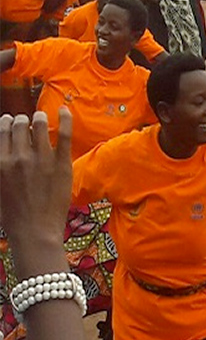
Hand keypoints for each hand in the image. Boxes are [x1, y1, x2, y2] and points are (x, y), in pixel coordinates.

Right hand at [0, 110, 72, 275]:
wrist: (34, 230)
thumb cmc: (13, 215)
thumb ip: (2, 167)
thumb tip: (6, 155)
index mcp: (0, 162)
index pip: (2, 131)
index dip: (6, 123)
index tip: (9, 122)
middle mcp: (18, 156)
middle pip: (19, 125)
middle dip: (21, 120)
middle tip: (25, 122)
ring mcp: (41, 158)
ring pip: (40, 126)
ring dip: (39, 118)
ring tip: (41, 118)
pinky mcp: (61, 163)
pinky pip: (64, 134)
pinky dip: (65, 119)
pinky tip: (65, 109)